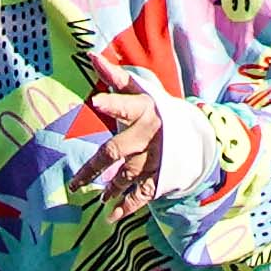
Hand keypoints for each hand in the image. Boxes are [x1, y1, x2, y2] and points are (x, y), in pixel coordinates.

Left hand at [75, 81, 187, 207]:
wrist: (196, 131)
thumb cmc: (158, 107)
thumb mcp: (142, 89)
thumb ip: (116, 76)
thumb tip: (91, 55)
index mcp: (145, 109)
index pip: (126, 105)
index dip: (112, 103)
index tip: (96, 101)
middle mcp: (149, 134)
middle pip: (116, 150)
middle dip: (94, 167)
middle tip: (75, 183)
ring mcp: (156, 158)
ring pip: (127, 175)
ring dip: (111, 188)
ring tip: (96, 197)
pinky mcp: (162, 175)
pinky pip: (143, 194)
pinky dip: (128, 206)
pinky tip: (112, 216)